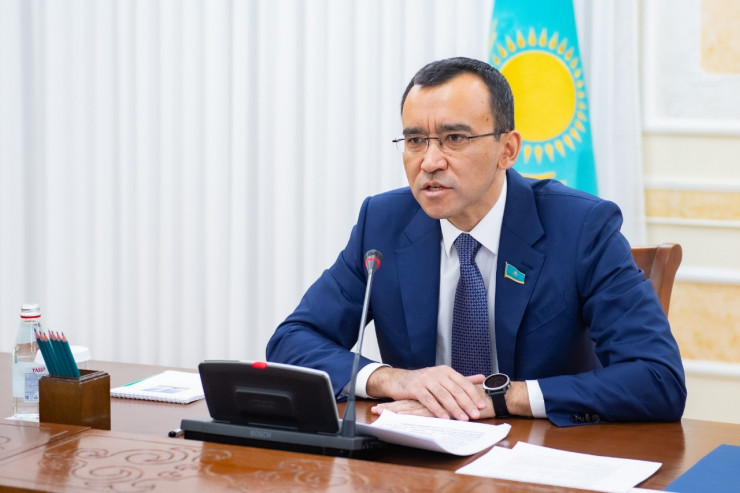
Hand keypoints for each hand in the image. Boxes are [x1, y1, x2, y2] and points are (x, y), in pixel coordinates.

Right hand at [366, 365, 487, 420]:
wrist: (399, 380)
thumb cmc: (423, 381)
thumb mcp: (443, 377)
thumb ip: (462, 379)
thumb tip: (482, 378)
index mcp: (446, 371)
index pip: (463, 383)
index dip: (473, 394)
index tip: (482, 406)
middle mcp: (437, 373)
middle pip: (455, 390)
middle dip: (467, 403)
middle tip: (475, 415)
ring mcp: (426, 380)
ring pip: (444, 395)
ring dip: (455, 408)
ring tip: (463, 418)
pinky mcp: (416, 388)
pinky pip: (429, 400)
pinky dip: (438, 410)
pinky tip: (445, 418)